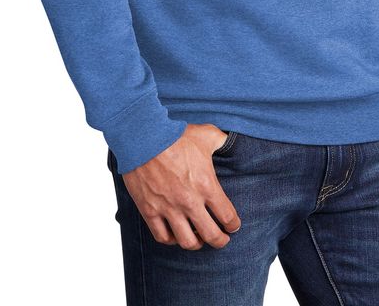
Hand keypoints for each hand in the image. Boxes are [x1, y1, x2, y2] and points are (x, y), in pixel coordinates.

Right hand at [120, 123, 241, 250]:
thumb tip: (229, 140)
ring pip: (187, 242)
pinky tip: (175, 235)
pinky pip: (162, 236)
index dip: (234, 224)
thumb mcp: (206, 134)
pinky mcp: (150, 211)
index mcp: (206, 185)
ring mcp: (169, 208)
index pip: (227, 216)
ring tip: (199, 239)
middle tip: (222, 240)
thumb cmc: (176, 135)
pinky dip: (171, 240)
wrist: (144, 137)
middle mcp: (189, 201)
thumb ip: (221, 140)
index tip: (234, 226)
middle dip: (220, 241)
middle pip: (211, 235)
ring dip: (196, 243)